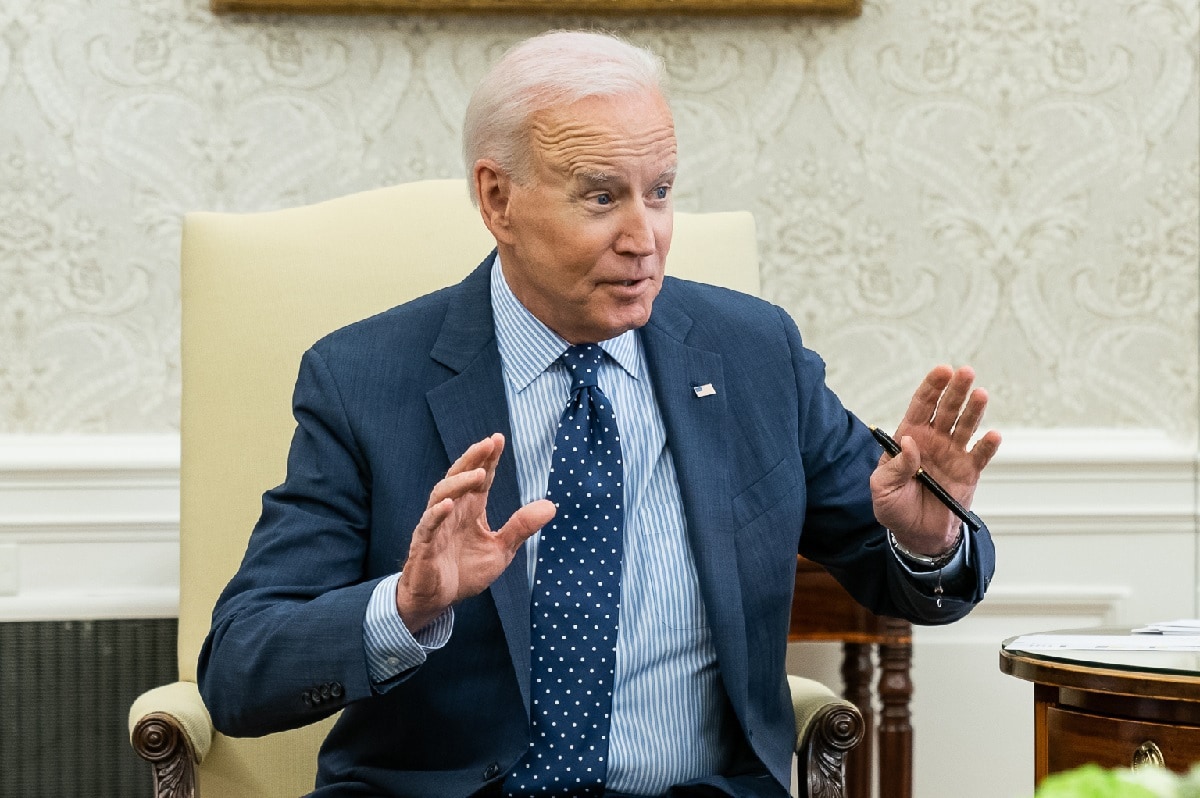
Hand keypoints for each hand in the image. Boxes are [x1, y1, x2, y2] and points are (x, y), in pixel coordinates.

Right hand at [395, 433, 554, 631]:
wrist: (438, 600)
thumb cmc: (465, 571)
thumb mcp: (501, 549)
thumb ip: (521, 527)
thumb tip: (552, 506)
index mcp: (470, 509)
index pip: (480, 479)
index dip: (488, 459)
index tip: (499, 439)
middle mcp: (452, 512)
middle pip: (459, 477)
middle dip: (473, 459)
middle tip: (489, 443)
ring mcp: (436, 527)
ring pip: (442, 495)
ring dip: (459, 483)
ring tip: (479, 474)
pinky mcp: (424, 546)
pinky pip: (428, 526)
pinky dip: (436, 514)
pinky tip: (448, 504)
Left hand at [870, 365, 1000, 556]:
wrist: (916, 534)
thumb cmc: (894, 507)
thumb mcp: (882, 488)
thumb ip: (895, 466)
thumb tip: (909, 443)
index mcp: (909, 437)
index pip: (921, 405)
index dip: (931, 387)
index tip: (942, 370)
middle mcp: (933, 440)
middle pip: (946, 409)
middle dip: (955, 390)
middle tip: (966, 372)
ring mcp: (953, 454)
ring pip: (965, 426)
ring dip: (974, 410)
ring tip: (981, 394)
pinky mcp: (968, 472)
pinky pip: (980, 455)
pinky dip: (988, 446)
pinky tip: (992, 435)